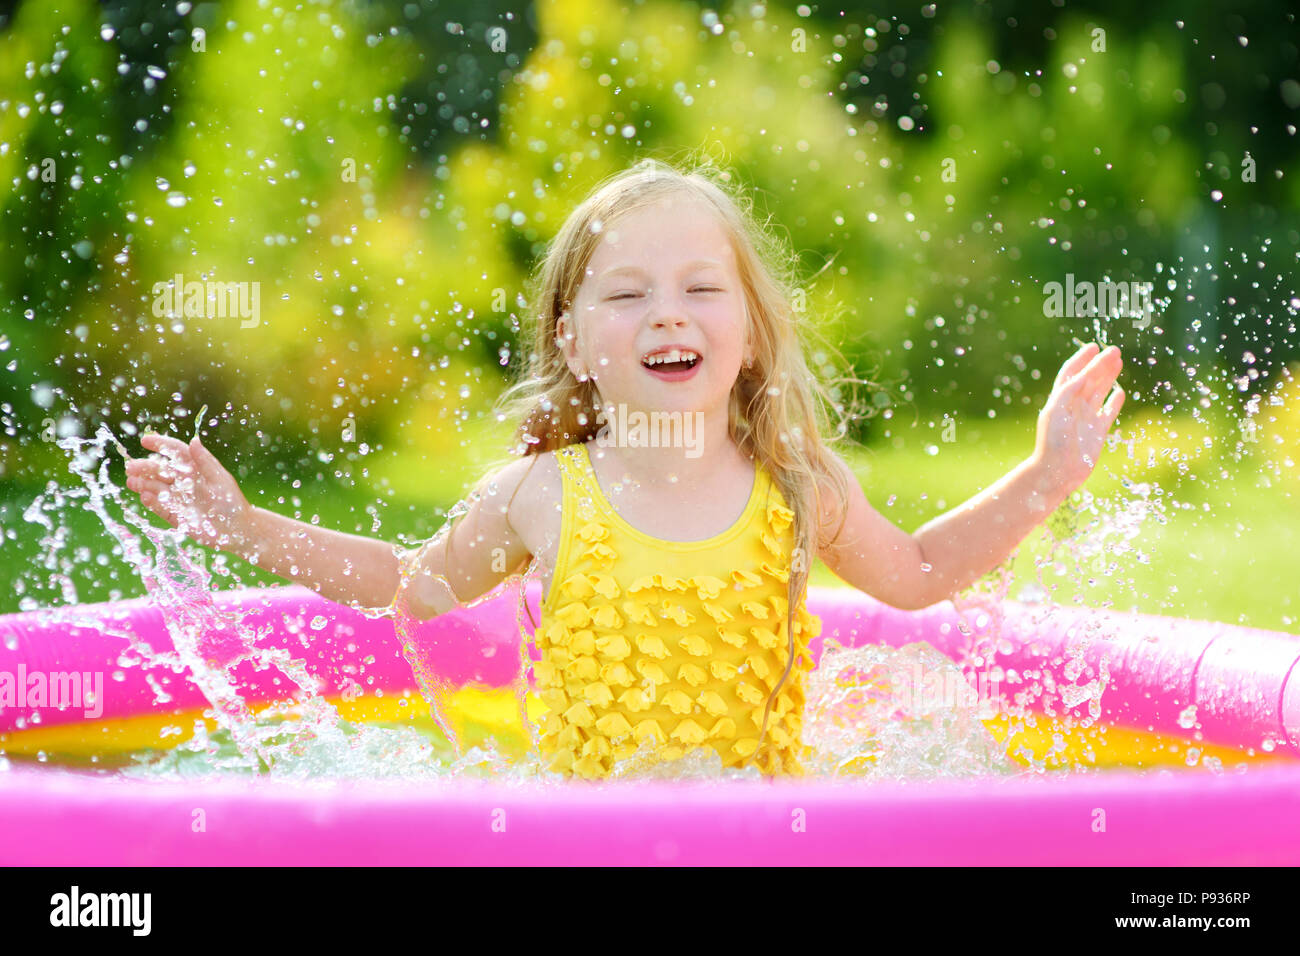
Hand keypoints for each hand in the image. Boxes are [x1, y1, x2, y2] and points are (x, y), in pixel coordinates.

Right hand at [125, 433, 255, 550]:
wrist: (238, 530)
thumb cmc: (232, 502)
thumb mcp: (220, 480)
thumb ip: (205, 462)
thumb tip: (193, 441)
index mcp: (196, 469)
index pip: (176, 452)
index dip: (161, 445)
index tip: (145, 441)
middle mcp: (184, 482)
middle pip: (161, 470)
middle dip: (145, 467)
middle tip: (131, 467)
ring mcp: (178, 498)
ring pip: (156, 488)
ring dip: (144, 484)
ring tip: (132, 482)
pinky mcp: (176, 516)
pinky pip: (160, 507)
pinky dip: (152, 502)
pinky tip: (145, 497)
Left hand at [1032, 342, 1124, 493]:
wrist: (1058, 471)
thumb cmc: (1052, 443)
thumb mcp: (1055, 413)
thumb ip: (1067, 392)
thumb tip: (1083, 374)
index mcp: (1060, 399)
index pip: (1071, 373)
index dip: (1082, 359)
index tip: (1094, 346)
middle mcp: (1073, 406)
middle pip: (1089, 378)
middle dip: (1100, 364)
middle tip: (1115, 350)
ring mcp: (1086, 418)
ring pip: (1099, 391)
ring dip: (1108, 376)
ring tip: (1119, 362)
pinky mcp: (1098, 431)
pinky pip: (1108, 412)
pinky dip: (1114, 401)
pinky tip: (1120, 392)